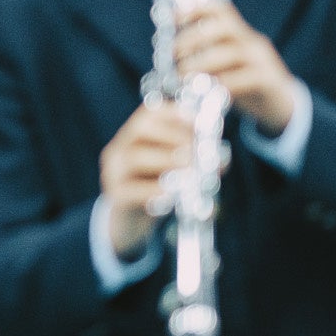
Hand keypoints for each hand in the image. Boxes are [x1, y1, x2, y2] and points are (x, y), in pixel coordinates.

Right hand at [99, 101, 193, 259]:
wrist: (129, 223)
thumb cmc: (154, 190)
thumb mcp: (173, 171)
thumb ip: (193, 161)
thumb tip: (221, 159)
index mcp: (134, 137)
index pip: (149, 113)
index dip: (174, 113)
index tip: (196, 121)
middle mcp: (120, 149)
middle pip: (140, 129)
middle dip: (172, 135)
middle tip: (194, 150)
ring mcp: (113, 172)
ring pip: (135, 158)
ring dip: (166, 160)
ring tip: (190, 169)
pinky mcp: (115, 196)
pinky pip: (132, 190)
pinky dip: (155, 190)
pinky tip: (172, 195)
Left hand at [175, 0, 295, 133]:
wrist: (281, 105)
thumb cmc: (244, 83)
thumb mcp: (223, 65)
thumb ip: (203, 55)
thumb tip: (168, 50)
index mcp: (239, 33)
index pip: (221, 8)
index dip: (195, 8)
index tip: (174, 18)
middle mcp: (252, 41)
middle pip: (224, 26)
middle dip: (193, 37)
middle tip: (173, 54)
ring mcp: (263, 60)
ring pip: (232, 52)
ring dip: (202, 63)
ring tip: (183, 75)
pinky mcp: (269, 80)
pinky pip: (245, 78)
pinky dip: (223, 83)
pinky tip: (207, 90)